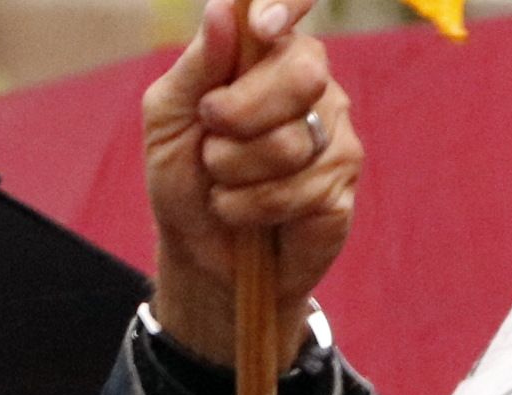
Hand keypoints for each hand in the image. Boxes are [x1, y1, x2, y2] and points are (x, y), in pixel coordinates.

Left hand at [142, 0, 362, 369]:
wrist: (202, 253)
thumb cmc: (184, 175)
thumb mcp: (169, 115)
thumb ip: (198, 64)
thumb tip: (223, 8)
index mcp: (268, 53)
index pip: (291, 7)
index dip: (286, 5)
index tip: (261, 25)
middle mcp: (312, 87)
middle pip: (301, 73)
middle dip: (240, 110)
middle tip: (212, 132)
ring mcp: (335, 138)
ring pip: (292, 141)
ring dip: (237, 171)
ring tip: (224, 183)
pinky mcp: (341, 190)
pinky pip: (301, 190)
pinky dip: (255, 207)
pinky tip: (246, 213)